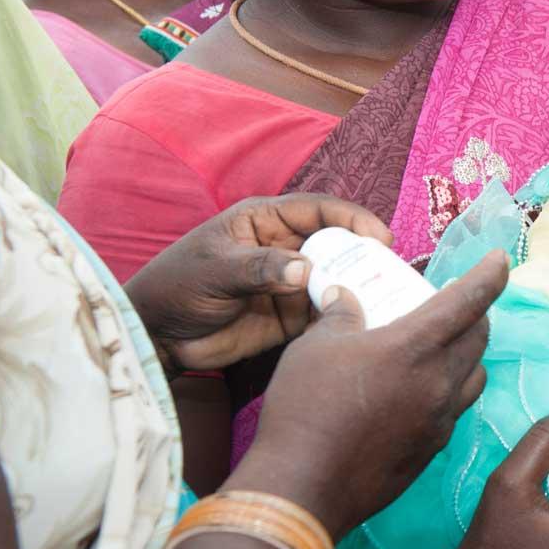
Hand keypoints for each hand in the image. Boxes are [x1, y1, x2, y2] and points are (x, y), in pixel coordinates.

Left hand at [124, 194, 393, 372]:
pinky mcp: (292, 316)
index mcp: (266, 221)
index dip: (352, 219)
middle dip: (365, 254)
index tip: (379, 237)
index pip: (319, 210)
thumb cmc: (177, 287)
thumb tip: (306, 270)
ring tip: (387, 298)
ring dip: (360, 286)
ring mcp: (291, 283)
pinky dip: (345, 315)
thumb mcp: (216, 271)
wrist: (157, 337)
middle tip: (392, 272)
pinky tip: (365, 323)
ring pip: (338, 278)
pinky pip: (327, 312)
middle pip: (338, 243)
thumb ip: (260, 268)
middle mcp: (286, 248)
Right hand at [230, 251, 506, 537]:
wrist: (303, 487)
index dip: (490, 275)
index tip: (501, 259)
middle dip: (476, 314)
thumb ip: (339, 314)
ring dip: (468, 354)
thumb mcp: (315, 346)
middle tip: (457, 303)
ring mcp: (440, 420)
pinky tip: (422, 391)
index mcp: (415, 347)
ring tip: (444, 345)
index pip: (469, 301)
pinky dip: (450, 390)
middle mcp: (439, 382)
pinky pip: (455, 409)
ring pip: (474, 376)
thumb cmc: (305, 408)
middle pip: (479, 338)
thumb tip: (345, 296)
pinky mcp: (432, 449)